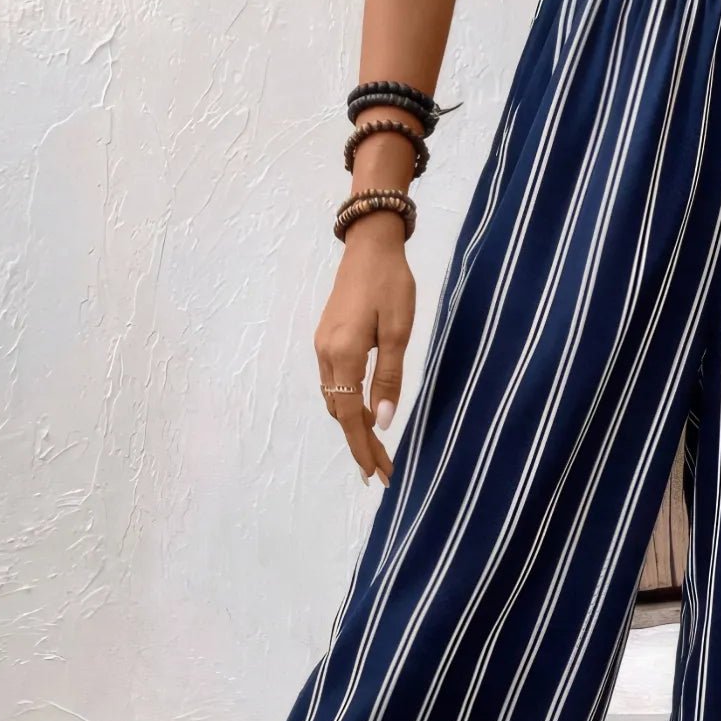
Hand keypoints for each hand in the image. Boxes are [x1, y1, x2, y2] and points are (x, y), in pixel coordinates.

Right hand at [314, 211, 414, 483]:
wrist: (370, 245)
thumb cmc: (391, 284)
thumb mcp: (398, 332)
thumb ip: (389, 378)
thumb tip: (383, 422)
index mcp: (343, 355)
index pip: (351, 416)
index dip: (363, 448)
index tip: (377, 475)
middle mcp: (325, 356)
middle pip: (341, 414)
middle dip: (360, 444)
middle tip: (384, 471)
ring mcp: (322, 347)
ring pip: (335, 400)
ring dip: (354, 427)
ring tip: (377, 449)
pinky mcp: (326, 339)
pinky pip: (334, 384)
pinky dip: (348, 406)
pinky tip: (365, 414)